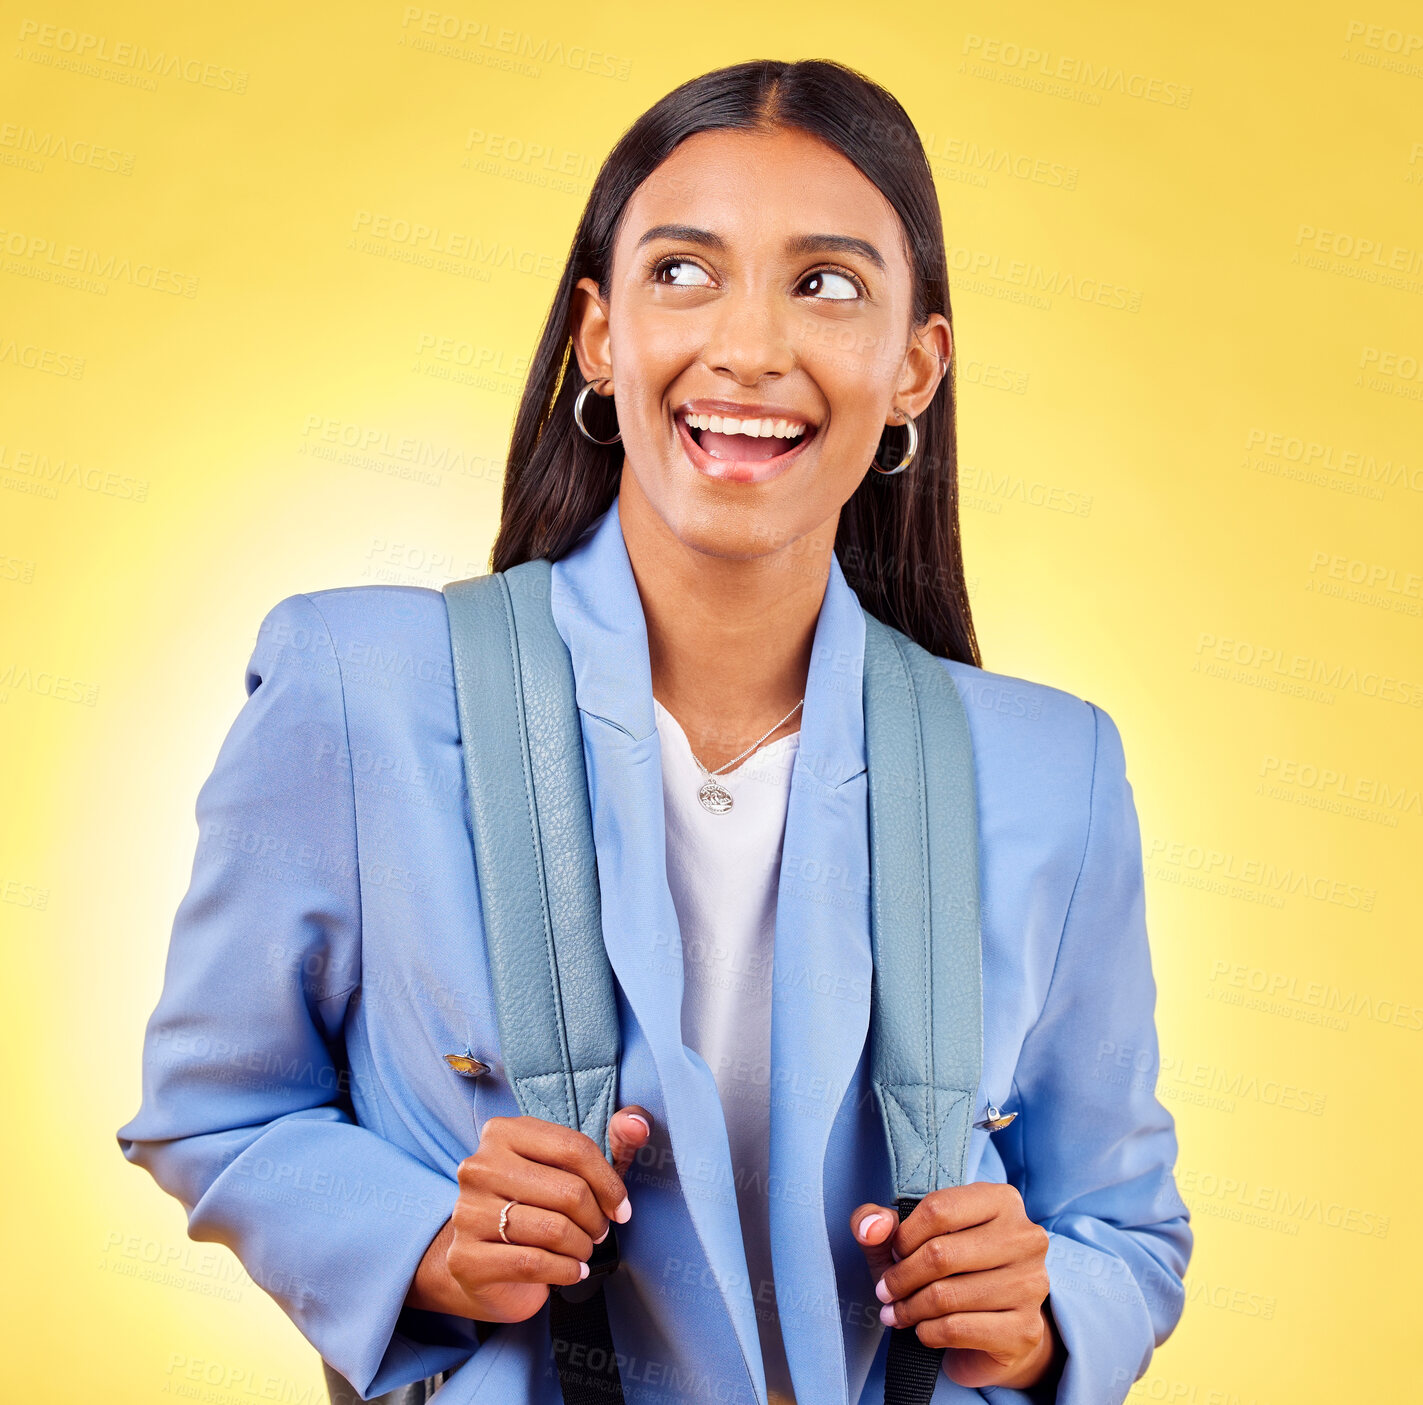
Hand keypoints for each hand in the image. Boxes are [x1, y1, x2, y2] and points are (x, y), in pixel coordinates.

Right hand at [405, 1104, 652, 1322]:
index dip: (609, 1182)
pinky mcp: (466, 1259)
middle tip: (599, 1232)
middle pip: (568, 1191)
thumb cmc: (538, 1206)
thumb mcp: (576, 1169)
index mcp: (502, 1132)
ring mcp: (467, 1213)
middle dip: (596, 1219)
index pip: (573, 1148)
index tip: (622, 1208)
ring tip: (582, 1250)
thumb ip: (614, 1140)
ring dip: (582, 1247)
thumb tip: (639, 1124)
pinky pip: (534, 1264)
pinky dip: (565, 1271)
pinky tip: (571, 1271)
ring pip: (554, 1230)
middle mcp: (479, 1167)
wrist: (484, 1265)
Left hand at [851, 1183, 1060, 1392]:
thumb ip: (878, 1221)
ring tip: (897, 1313)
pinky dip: (928, 1332)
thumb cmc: (952, 1272)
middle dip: (901, 1277)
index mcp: (1002, 1201)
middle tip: (884, 1291)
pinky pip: (958, 1329)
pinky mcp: (1025, 1331)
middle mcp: (1025, 1238)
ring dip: (910, 1308)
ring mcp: (1031, 1286)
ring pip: (946, 1295)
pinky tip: (922, 1330)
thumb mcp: (908, 1238)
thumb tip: (871, 1228)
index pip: (939, 1208)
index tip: (892, 1254)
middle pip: (940, 1254)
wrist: (997, 1332)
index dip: (903, 1235)